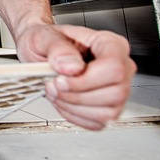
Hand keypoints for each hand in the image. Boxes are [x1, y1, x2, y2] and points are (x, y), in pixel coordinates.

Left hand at [14, 24, 136, 129]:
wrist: (39, 53)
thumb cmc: (46, 42)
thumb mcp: (44, 36)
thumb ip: (58, 48)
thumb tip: (72, 67)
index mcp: (109, 44)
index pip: (115, 68)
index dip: (87, 80)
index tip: (62, 79)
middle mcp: (120, 67)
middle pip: (116, 93)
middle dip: (77, 96)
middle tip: (55, 85)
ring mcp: (116, 90)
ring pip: (108, 113)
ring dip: (74, 107)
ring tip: (56, 92)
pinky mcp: (107, 108)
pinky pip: (97, 123)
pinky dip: (74, 116)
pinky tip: (63, 101)